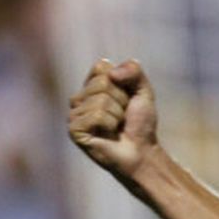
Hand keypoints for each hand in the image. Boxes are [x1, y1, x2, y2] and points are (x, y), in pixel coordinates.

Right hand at [68, 58, 160, 180]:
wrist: (141, 151)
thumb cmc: (140, 122)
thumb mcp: (144, 91)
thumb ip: (134, 72)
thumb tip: (110, 70)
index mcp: (91, 86)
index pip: (102, 67)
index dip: (122, 82)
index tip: (127, 98)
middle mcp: (79, 98)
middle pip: (103, 83)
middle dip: (121, 99)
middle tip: (123, 115)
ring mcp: (74, 114)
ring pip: (100, 100)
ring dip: (117, 114)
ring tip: (116, 126)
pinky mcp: (74, 129)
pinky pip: (96, 115)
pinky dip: (110, 124)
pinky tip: (108, 134)